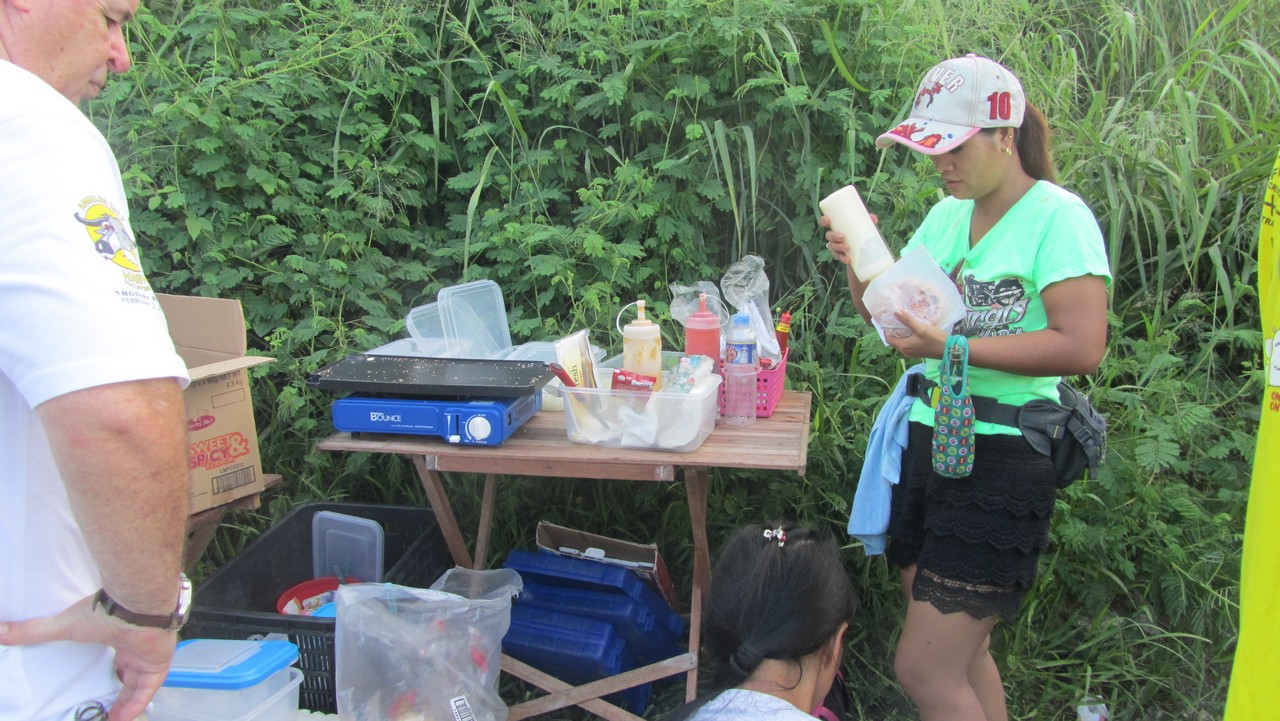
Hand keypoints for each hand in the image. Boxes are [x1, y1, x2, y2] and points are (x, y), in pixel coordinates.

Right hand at [0, 594, 176, 720]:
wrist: (134, 607)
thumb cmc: (103, 613)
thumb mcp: (65, 625)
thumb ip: (34, 631)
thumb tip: (0, 630)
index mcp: (117, 636)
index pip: (115, 657)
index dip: (108, 671)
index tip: (96, 685)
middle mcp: (135, 646)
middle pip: (128, 673)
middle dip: (118, 692)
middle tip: (104, 708)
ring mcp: (148, 655)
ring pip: (139, 684)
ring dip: (126, 702)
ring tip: (111, 719)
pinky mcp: (158, 664)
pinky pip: (148, 690)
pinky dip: (136, 704)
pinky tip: (122, 718)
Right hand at [820, 213, 878, 265]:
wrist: (867, 256)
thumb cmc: (864, 237)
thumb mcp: (867, 229)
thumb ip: (869, 222)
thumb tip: (873, 217)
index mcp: (838, 228)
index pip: (827, 223)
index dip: (824, 221)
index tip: (827, 220)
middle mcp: (835, 237)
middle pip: (828, 235)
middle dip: (834, 236)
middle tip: (842, 237)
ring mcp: (837, 248)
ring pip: (832, 246)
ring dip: (838, 247)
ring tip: (847, 248)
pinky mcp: (841, 257)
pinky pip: (839, 257)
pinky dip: (843, 258)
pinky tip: (848, 259)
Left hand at [885, 307, 947, 358]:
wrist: (950, 350)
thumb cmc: (935, 339)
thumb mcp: (921, 328)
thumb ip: (908, 320)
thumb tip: (896, 311)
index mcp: (904, 346)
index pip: (888, 339)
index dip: (886, 330)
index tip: (886, 320)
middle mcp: (905, 351)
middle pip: (894, 341)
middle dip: (893, 331)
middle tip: (894, 319)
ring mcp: (912, 353)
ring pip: (901, 342)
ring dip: (900, 333)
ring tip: (902, 322)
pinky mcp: (918, 352)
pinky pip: (908, 344)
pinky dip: (906, 337)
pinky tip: (911, 329)